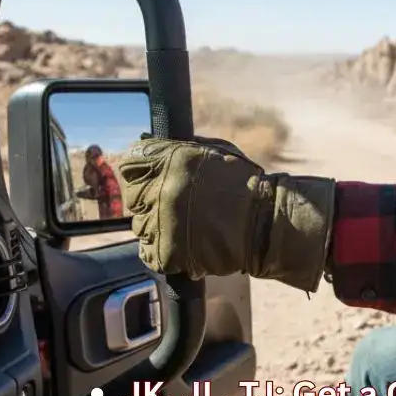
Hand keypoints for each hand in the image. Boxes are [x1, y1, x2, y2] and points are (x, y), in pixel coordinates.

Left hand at [116, 135, 335, 292]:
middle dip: (148, 200)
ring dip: (156, 226)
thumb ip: (179, 148)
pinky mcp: (166, 252)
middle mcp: (160, 190)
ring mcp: (161, 223)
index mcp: (169, 161)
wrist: (265, 223)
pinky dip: (161, 251)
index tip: (151, 179)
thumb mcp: (213, 150)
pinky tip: (182, 244)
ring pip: (140, 226)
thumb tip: (149, 143)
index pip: (130, 163)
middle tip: (173, 205)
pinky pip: (149, 252)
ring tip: (183, 226)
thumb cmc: (245, 185)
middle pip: (132, 197)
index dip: (140, 172)